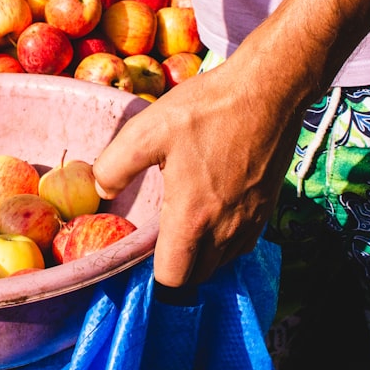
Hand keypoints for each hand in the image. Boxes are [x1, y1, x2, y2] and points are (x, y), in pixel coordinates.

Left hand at [93, 58, 302, 286]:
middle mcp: (226, 229)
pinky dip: (224, 240)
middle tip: (159, 236)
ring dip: (202, 255)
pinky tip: (211, 210)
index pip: (173, 279)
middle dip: (177, 266)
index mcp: (192, 218)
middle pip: (199, 275)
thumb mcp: (147, 130)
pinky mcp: (267, 207)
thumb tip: (102, 189)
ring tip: (183, 224)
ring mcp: (251, 220)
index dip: (153, 273)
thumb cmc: (205, 110)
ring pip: (223, 261)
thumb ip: (115, 165)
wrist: (268, 90)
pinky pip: (242, 242)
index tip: (142, 250)